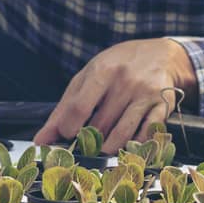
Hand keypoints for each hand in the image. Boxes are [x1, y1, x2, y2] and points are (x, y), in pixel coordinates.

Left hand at [33, 38, 197, 153]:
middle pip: (100, 125)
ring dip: (108, 148)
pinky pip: (146, 136)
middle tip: (86, 143)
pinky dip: (133, 146)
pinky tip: (127, 144)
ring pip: (122, 135)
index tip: (68, 135)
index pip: (79, 107)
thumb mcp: (88, 77)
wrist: (161, 54)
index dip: (68, 129)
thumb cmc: (117, 66)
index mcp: (102, 70)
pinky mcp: (163, 107)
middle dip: (89, 141)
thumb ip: (65, 108)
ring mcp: (145, 95)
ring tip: (103, 147)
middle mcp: (125, 82)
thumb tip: (41, 140)